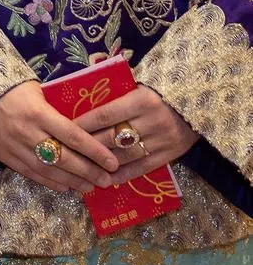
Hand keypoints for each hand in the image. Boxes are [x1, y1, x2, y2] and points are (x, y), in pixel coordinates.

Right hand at [0, 81, 119, 194]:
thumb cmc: (11, 88)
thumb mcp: (36, 90)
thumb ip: (57, 108)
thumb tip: (84, 123)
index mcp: (39, 113)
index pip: (73, 136)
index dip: (95, 151)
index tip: (113, 161)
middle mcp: (29, 133)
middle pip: (64, 158)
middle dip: (89, 171)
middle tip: (107, 180)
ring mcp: (16, 147)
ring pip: (49, 170)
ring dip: (73, 181)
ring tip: (90, 187)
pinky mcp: (5, 157)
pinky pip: (32, 174)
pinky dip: (51, 182)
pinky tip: (66, 187)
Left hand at [74, 85, 198, 184]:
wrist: (198, 101)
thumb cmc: (159, 90)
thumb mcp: (139, 85)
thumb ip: (116, 94)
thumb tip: (82, 100)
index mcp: (141, 100)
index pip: (105, 114)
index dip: (83, 123)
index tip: (65, 129)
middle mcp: (151, 121)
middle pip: (112, 137)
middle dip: (88, 146)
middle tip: (68, 152)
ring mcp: (161, 140)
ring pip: (125, 155)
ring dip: (102, 163)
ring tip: (83, 168)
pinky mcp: (170, 155)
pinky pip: (142, 168)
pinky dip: (123, 174)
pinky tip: (108, 179)